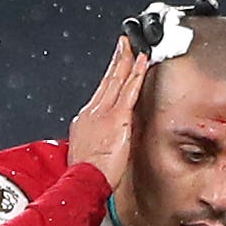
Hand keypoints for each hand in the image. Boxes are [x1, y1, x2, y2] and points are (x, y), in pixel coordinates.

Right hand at [66, 37, 146, 181]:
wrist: (83, 180)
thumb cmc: (85, 175)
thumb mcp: (87, 152)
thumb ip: (98, 140)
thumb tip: (107, 138)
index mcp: (86, 120)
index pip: (101, 92)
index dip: (109, 76)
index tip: (115, 65)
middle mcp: (93, 111)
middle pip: (108, 81)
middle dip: (117, 61)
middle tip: (124, 44)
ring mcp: (105, 112)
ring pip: (118, 81)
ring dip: (126, 61)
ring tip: (134, 46)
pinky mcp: (117, 117)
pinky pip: (129, 90)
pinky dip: (136, 74)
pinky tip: (142, 62)